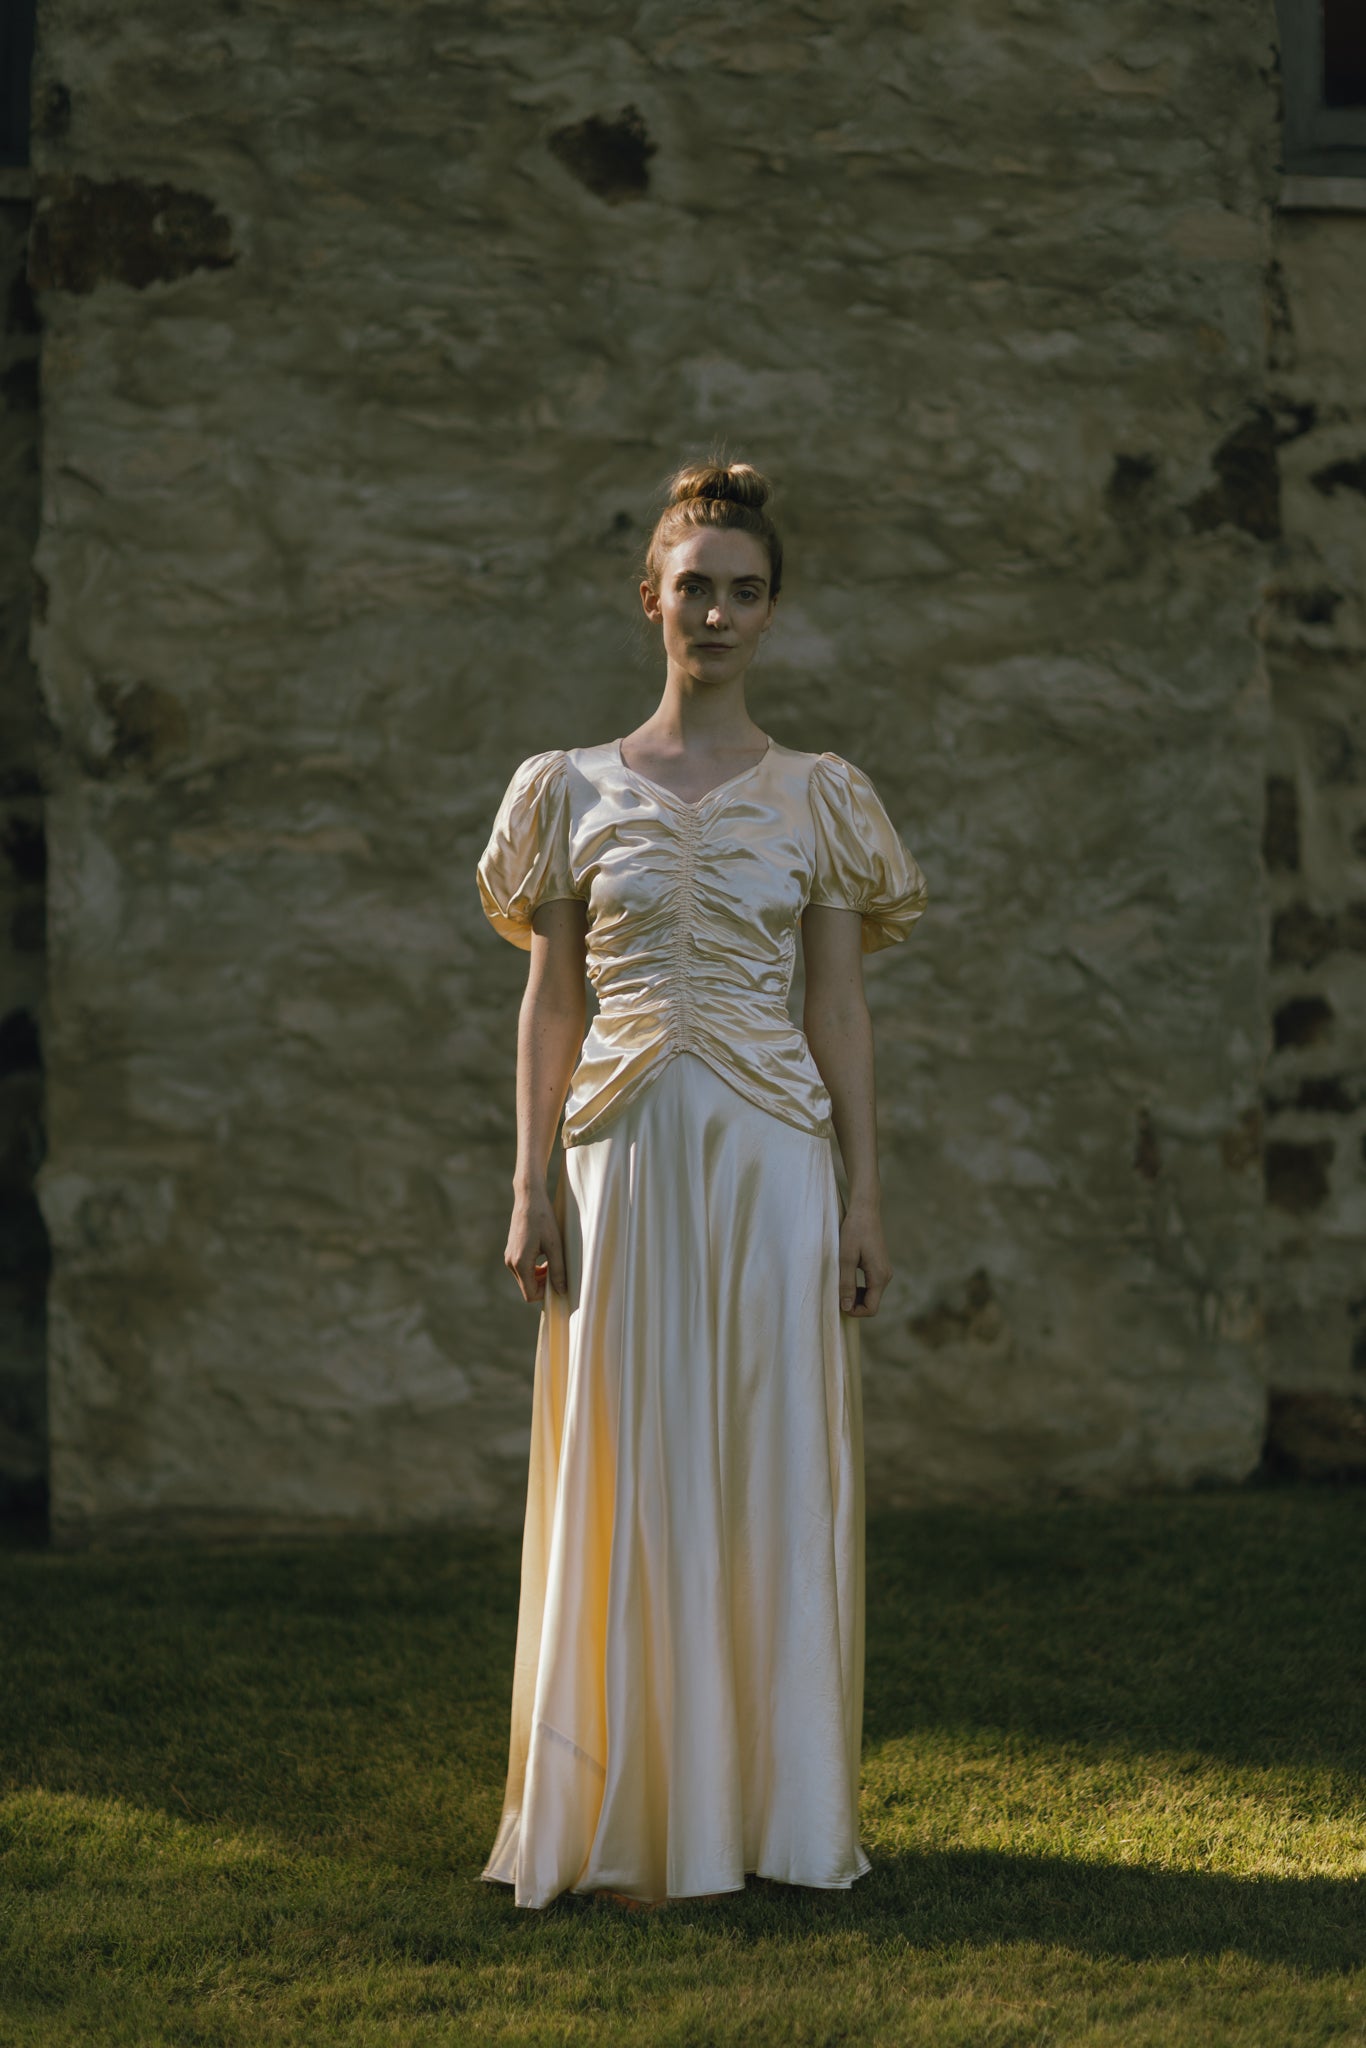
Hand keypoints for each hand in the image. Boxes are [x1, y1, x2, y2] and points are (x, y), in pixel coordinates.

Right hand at [505, 1185, 566, 1301]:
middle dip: (544, 1284)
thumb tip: (562, 1291)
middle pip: (528, 1287)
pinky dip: (535, 1268)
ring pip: (526, 1278)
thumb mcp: (555, 1245)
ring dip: (541, 1276)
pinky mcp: (511, 1251)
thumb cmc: (543, 1220)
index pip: (530, 1294)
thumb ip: (558, 1270)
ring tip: (554, 1261)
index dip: (546, 1294)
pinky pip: (523, 1268)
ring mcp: (509, 1257)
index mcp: (520, 1263)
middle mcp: (511, 1263)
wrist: (529, 1199)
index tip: (559, 1283)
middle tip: (559, 1271)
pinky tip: (546, 1256)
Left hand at [839, 1200, 890, 1317]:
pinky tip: (846, 1278)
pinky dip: (859, 1288)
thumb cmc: (854, 1231)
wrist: (865, 1210)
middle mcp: (886, 1276)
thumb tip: (846, 1307)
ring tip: (839, 1285)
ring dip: (856, 1296)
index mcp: (880, 1276)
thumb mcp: (846, 1258)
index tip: (838, 1304)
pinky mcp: (880, 1266)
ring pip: (871, 1295)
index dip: (854, 1312)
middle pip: (872, 1304)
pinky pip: (871, 1285)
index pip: (871, 1309)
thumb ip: (846, 1284)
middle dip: (854, 1305)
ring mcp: (884, 1271)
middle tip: (836, 1294)